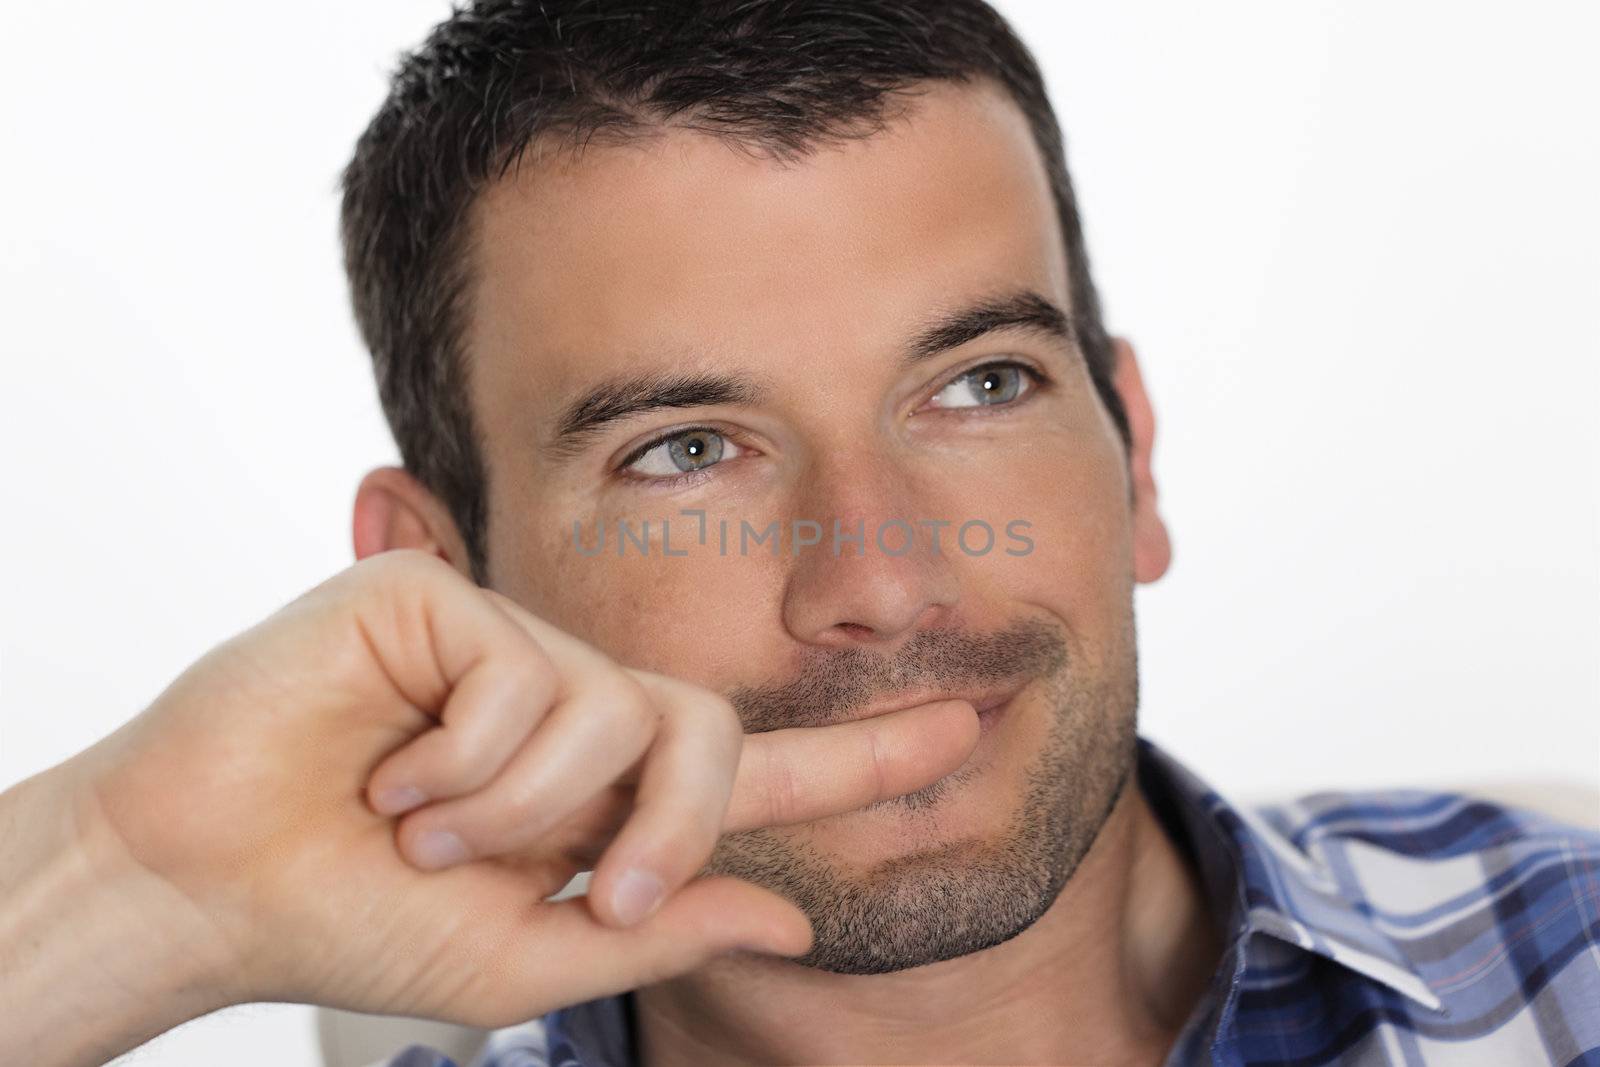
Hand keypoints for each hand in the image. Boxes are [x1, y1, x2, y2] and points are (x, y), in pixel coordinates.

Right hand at [42, 550, 979, 1033]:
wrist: (205, 876)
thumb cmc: (353, 915)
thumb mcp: (524, 953)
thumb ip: (656, 930)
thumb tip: (791, 923)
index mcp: (601, 792)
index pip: (757, 771)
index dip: (866, 758)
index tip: (971, 726)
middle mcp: (573, 705)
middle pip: (708, 737)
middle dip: (667, 829)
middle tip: (590, 894)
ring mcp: (512, 643)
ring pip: (610, 712)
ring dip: (517, 811)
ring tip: (417, 826)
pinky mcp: (444, 595)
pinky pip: (522, 676)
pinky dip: (464, 758)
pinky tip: (389, 767)